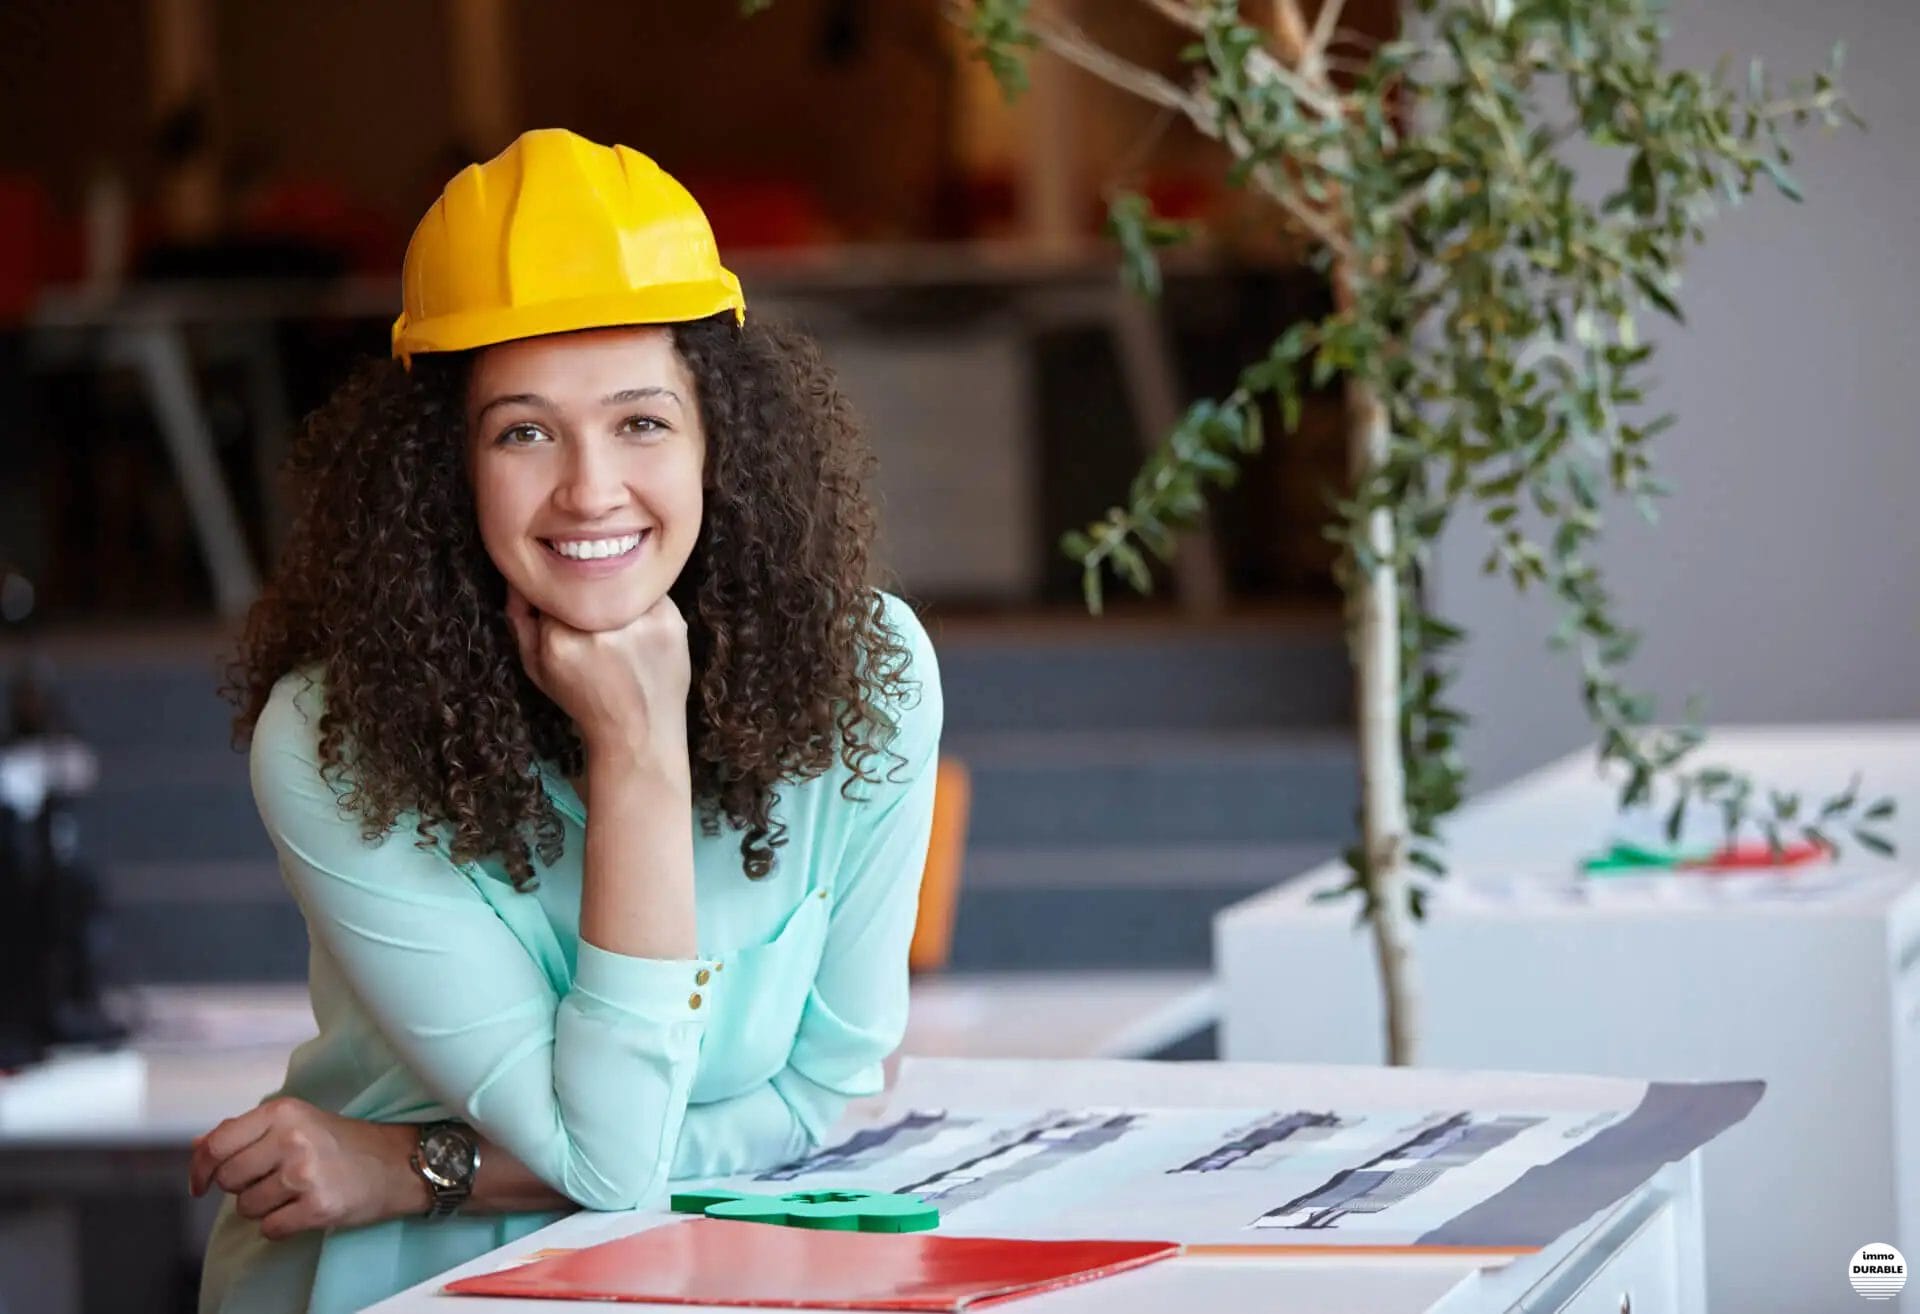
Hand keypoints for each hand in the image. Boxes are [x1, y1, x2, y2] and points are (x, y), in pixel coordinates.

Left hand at [190, 1097, 425, 1239]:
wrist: (395, 1163)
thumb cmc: (342, 1142)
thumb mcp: (295, 1122)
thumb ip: (244, 1131)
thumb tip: (197, 1145)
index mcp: (282, 1111)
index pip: (217, 1144)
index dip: (200, 1168)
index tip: (200, 1183)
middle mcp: (291, 1139)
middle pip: (229, 1180)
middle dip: (242, 1188)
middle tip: (271, 1180)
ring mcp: (304, 1174)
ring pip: (246, 1208)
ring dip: (262, 1208)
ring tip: (292, 1193)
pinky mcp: (317, 1206)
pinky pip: (269, 1229)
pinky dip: (280, 1226)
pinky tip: (302, 1209)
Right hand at [505, 585, 691, 767]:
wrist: (638, 733)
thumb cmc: (584, 700)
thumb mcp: (536, 668)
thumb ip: (520, 620)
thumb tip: (517, 576)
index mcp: (559, 640)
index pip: (553, 585)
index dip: (560, 592)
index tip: (568, 607)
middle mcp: (599, 629)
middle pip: (587, 580)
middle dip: (588, 592)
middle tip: (596, 617)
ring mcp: (640, 624)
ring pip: (621, 581)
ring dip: (618, 595)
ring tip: (622, 630)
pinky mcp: (670, 621)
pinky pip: (652, 592)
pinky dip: (646, 606)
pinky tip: (644, 634)